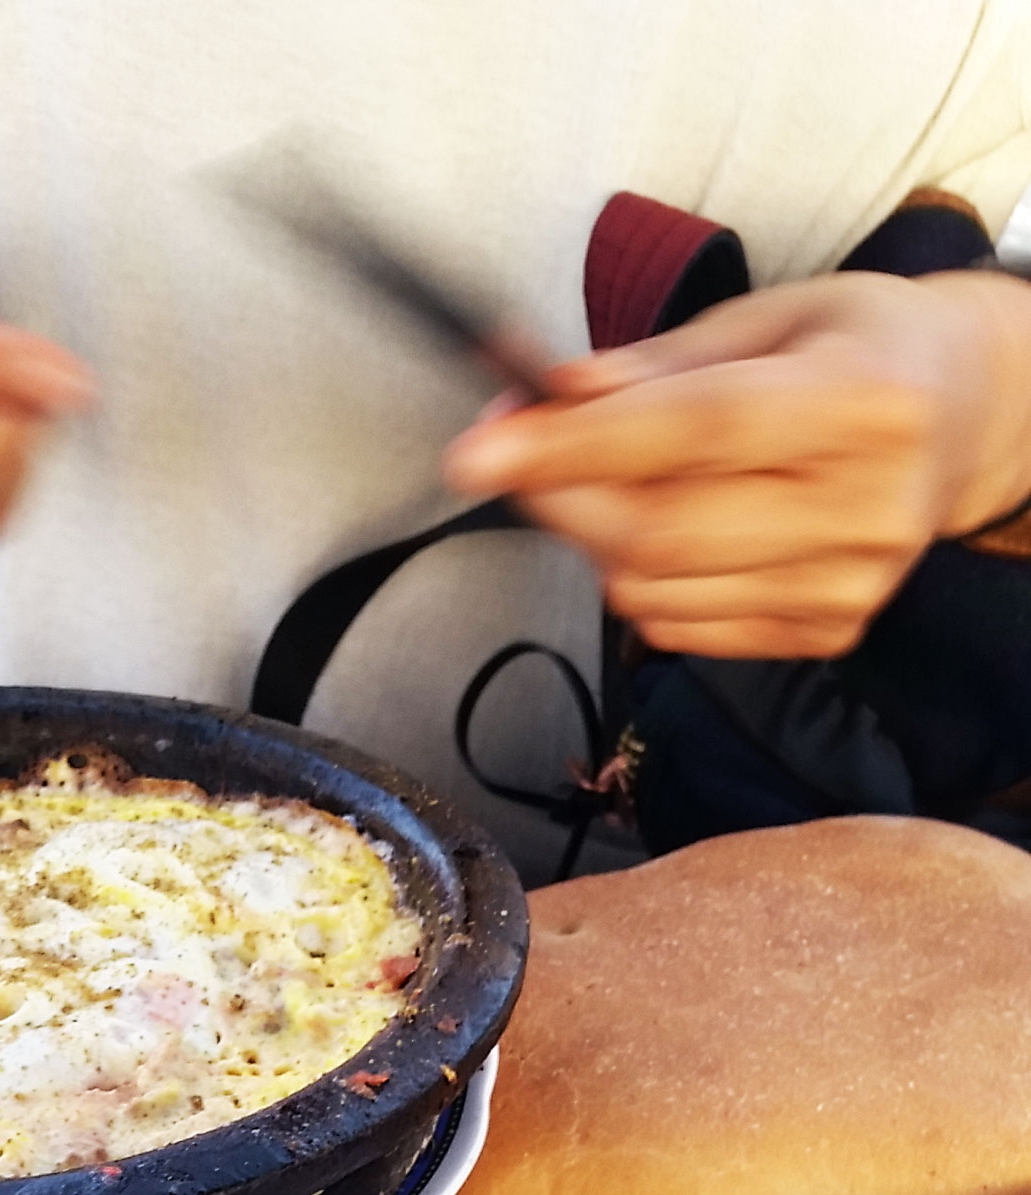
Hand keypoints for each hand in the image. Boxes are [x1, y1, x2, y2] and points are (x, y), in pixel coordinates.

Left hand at [442, 271, 1030, 657]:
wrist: (962, 417)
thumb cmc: (858, 350)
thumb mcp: (771, 316)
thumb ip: (656, 366)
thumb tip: (547, 395)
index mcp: (863, 402)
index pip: (694, 433)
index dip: (574, 447)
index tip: (476, 451)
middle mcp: (866, 506)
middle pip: (660, 533)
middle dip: (560, 497)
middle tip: (516, 449)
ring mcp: (850, 585)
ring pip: (656, 593)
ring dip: (597, 542)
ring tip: (616, 480)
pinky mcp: (827, 633)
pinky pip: (681, 629)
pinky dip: (643, 582)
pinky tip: (673, 528)